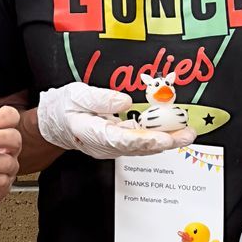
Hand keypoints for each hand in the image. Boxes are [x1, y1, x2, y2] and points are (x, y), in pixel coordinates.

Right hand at [36, 81, 191, 158]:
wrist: (55, 123)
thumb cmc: (63, 108)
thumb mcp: (77, 95)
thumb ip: (101, 99)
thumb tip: (125, 101)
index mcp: (92, 133)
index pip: (122, 139)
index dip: (145, 139)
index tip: (163, 138)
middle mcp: (105, 144)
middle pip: (139, 146)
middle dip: (165, 141)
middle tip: (186, 135)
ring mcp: (113, 145)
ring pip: (142, 146)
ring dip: (166, 140)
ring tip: (186, 133)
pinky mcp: (118, 142)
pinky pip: (140, 141)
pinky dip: (157, 136)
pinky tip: (172, 131)